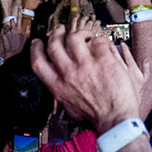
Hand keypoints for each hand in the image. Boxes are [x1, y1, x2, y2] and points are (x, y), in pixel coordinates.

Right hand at [30, 28, 146, 129]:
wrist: (116, 121)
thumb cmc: (96, 119)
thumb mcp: (70, 108)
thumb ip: (63, 93)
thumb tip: (62, 84)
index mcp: (58, 87)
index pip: (38, 63)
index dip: (35, 49)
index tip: (37, 43)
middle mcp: (69, 74)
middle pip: (54, 45)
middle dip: (56, 33)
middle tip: (60, 30)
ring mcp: (86, 65)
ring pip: (74, 37)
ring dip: (79, 32)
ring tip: (85, 34)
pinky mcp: (103, 60)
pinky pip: (99, 41)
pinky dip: (101, 40)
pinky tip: (104, 44)